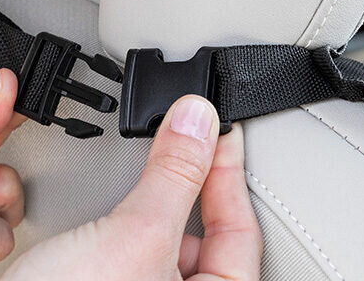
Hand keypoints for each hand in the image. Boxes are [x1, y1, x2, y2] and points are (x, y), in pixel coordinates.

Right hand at [4, 95, 261, 280]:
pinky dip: (135, 210)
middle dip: (194, 181)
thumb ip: (174, 175)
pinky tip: (122, 197)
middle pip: (208, 233)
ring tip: (150, 165)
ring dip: (160, 194)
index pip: (241, 230)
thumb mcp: (133, 237)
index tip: (217, 126)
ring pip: (170, 235)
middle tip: (184, 135)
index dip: (229, 169)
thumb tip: (198, 124)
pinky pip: (140, 240)